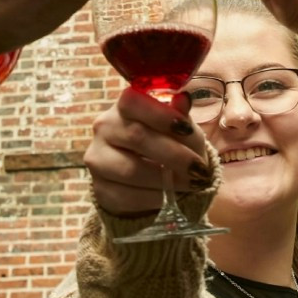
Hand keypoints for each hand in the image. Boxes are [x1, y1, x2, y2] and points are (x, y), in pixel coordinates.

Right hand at [84, 90, 210, 216]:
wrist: (149, 180)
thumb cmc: (167, 144)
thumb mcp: (180, 130)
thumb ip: (181, 117)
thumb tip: (184, 99)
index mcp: (124, 105)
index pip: (134, 101)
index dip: (161, 114)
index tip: (187, 129)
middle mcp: (104, 128)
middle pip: (136, 137)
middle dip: (174, 154)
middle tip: (199, 168)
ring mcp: (97, 158)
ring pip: (131, 170)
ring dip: (166, 180)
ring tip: (191, 184)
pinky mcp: (99, 188)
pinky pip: (126, 196)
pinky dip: (154, 198)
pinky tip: (170, 197)